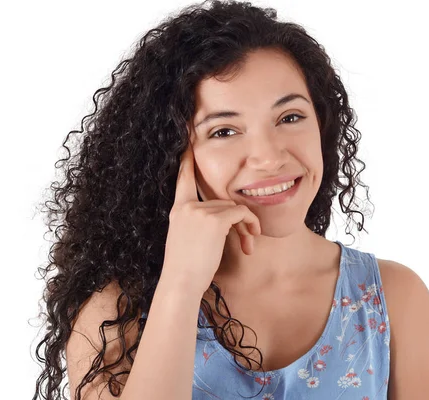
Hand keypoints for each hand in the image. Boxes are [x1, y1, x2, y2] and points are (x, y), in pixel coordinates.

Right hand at [161, 143, 260, 295]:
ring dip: (246, 226)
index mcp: (178, 210)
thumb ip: (199, 223)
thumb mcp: (187, 240)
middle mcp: (187, 206)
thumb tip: (225, 218)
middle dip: (238, 219)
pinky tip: (250, 240)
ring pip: (234, 208)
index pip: (182, 179)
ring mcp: (200, 212)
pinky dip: (250, 224)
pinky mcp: (215, 220)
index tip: (188, 141)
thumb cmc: (186, 269)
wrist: (181, 283)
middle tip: (247, 240)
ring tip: (248, 246)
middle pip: (222, 200)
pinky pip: (241, 213)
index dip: (186, 161)